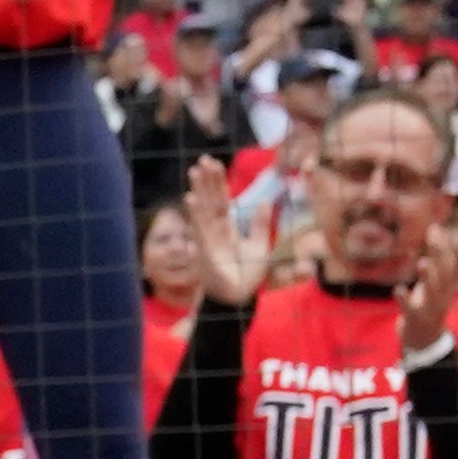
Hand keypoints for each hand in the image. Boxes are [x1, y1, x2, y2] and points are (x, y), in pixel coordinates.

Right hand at [182, 160, 268, 306]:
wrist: (239, 299)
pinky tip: (190, 198)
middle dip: (207, 180)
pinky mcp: (206, 251)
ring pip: (204, 210)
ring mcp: (208, 240)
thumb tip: (266, 202)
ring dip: (199, 190)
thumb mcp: (260, 246)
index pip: (221, 200)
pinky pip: (201, 228)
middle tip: (203, 159)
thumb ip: (261, 225)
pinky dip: (196, 214)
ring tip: (193, 171)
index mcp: (227, 228)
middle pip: (210, 200)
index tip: (213, 163)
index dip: (218, 182)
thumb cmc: (246, 275)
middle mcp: (215, 231)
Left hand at [399, 230, 457, 352]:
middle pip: (444, 274)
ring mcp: (429, 308)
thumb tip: (435, 227)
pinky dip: (404, 298)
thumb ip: (437, 256)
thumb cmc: (429, 303)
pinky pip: (409, 308)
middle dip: (440, 253)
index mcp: (448, 287)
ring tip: (422, 262)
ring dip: (428, 276)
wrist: (425, 340)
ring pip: (431, 291)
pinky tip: (398, 289)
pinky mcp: (414, 318)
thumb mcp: (436, 280)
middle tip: (434, 234)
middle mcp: (442, 296)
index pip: (457, 268)